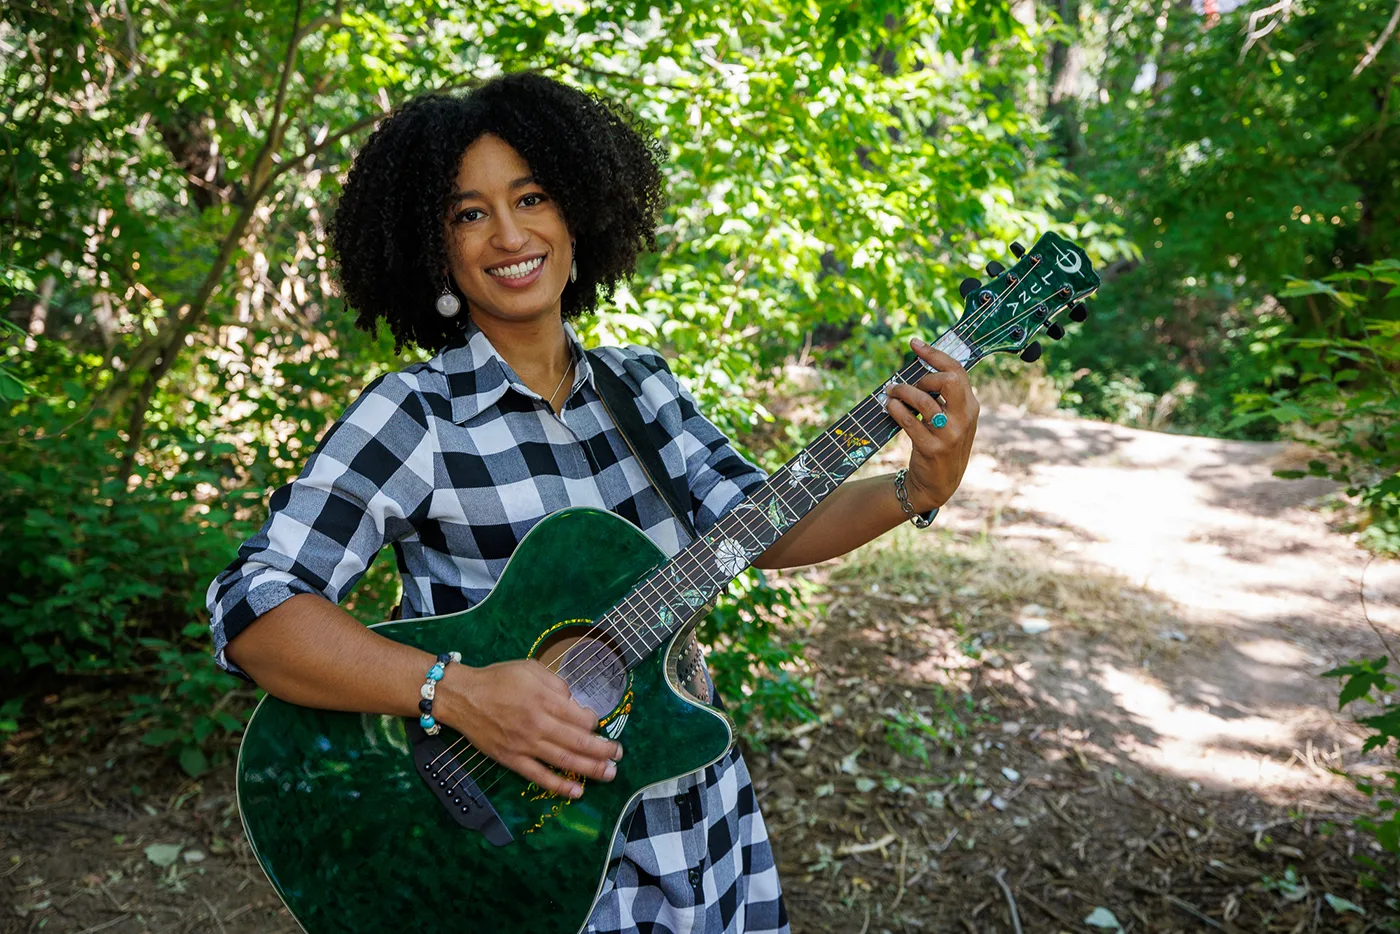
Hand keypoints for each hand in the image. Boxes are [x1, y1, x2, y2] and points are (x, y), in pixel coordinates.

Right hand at [433, 658, 621, 799]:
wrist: (462, 697)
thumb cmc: (497, 679)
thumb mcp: (530, 668)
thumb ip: (556, 683)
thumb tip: (575, 702)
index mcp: (543, 699)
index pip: (580, 717)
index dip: (594, 722)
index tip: (597, 723)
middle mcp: (537, 723)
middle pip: (578, 741)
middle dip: (604, 749)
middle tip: (619, 754)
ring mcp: (524, 744)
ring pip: (564, 760)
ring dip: (591, 769)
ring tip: (609, 774)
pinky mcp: (511, 759)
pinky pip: (539, 776)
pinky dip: (559, 785)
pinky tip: (577, 791)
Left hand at [884, 339, 979, 511]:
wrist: (938, 484)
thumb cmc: (941, 443)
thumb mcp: (952, 419)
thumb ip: (944, 397)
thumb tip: (921, 367)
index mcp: (970, 406)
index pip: (957, 371)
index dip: (934, 354)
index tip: (914, 343)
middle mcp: (964, 418)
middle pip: (949, 380)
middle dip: (924, 376)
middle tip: (909, 385)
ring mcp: (949, 434)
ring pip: (924, 400)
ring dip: (902, 392)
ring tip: (891, 393)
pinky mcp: (932, 448)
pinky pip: (910, 421)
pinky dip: (896, 409)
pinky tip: (889, 407)